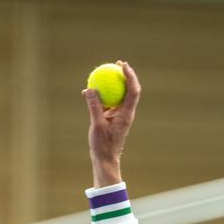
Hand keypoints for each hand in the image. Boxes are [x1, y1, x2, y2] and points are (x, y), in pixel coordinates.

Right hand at [83, 60, 139, 186]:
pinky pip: (110, 103)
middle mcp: (126, 113)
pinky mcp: (113, 119)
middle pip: (130, 90)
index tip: (122, 65)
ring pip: (120, 95)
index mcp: (126, 114)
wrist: (105, 160)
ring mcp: (120, 116)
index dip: (130, 76)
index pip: (133, 91)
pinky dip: (104, 95)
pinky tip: (92, 91)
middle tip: (117, 64)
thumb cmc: (102, 146)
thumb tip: (90, 89)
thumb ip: (94, 106)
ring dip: (115, 84)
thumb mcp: (96, 125)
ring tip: (107, 72)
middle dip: (125, 75)